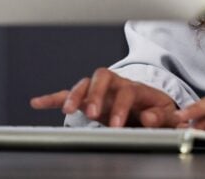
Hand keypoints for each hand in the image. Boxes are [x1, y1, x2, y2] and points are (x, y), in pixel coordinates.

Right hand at [30, 68, 178, 127]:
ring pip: (85, 83)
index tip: (117, 125)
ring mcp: (102, 91)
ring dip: (75, 95)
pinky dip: (53, 98)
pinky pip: (69, 94)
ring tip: (68, 110)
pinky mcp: (89, 99)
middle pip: (103, 77)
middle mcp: (117, 85)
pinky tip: (37, 102)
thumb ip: (160, 116)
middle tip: (92, 112)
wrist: (152, 109)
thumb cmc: (158, 111)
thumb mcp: (167, 114)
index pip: (127, 91)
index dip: (121, 107)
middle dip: (95, 94)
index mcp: (137, 88)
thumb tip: (149, 117)